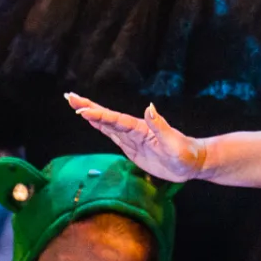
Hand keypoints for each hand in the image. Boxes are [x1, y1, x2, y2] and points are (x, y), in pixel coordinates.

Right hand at [66, 94, 205, 182]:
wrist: (191, 163)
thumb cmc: (185, 154)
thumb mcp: (174, 143)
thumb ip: (160, 126)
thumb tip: (148, 108)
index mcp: (141, 128)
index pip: (116, 120)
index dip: (99, 115)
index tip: (82, 110)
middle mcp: (133, 130)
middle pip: (106, 117)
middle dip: (87, 107)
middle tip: (69, 97)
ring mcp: (131, 138)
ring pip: (106, 124)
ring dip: (90, 114)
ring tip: (74, 104)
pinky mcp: (131, 148)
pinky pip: (112, 135)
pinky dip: (100, 127)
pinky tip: (91, 120)